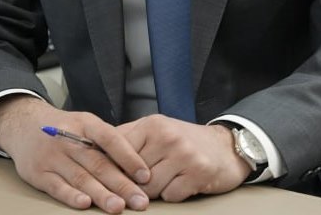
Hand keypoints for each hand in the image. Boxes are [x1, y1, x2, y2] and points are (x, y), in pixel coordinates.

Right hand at [0, 95, 151, 212]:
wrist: (23, 125)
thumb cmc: (65, 128)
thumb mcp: (85, 123)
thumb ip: (106, 142)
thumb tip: (137, 166)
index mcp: (86, 123)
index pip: (110, 138)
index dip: (129, 157)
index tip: (146, 176)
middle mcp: (68, 138)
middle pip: (98, 163)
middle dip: (121, 184)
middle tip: (139, 200)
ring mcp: (52, 156)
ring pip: (80, 177)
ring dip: (101, 194)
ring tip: (118, 207)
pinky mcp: (38, 173)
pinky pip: (57, 186)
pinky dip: (71, 196)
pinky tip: (85, 204)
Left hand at [117, 115, 250, 201]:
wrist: (225, 147)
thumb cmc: (184, 142)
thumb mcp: (155, 131)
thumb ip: (128, 139)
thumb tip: (95, 151)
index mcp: (152, 125)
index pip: (118, 152)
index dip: (110, 169)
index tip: (104, 180)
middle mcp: (167, 136)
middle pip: (132, 174)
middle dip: (133, 185)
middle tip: (136, 186)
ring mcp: (184, 154)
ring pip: (150, 188)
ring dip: (152, 192)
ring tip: (163, 182)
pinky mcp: (198, 173)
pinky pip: (171, 195)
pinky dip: (172, 195)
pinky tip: (180, 184)